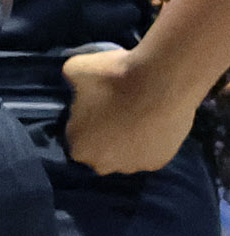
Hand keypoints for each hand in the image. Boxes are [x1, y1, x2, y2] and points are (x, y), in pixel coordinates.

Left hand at [64, 42, 200, 175]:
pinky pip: (150, 153)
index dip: (87, 122)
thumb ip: (70, 81)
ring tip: (139, 114)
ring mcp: (132, 166)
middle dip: (106, 135)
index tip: (98, 107)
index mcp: (77, 147)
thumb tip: (73, 78)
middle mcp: (102, 165)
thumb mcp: (76, 69)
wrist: (163, 80)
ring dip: (129, 140)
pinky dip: (152, 140)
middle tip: (119, 111)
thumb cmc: (114, 77)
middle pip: (101, 151)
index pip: (78, 137)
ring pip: (126, 155)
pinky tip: (154, 122)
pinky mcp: (158, 162)